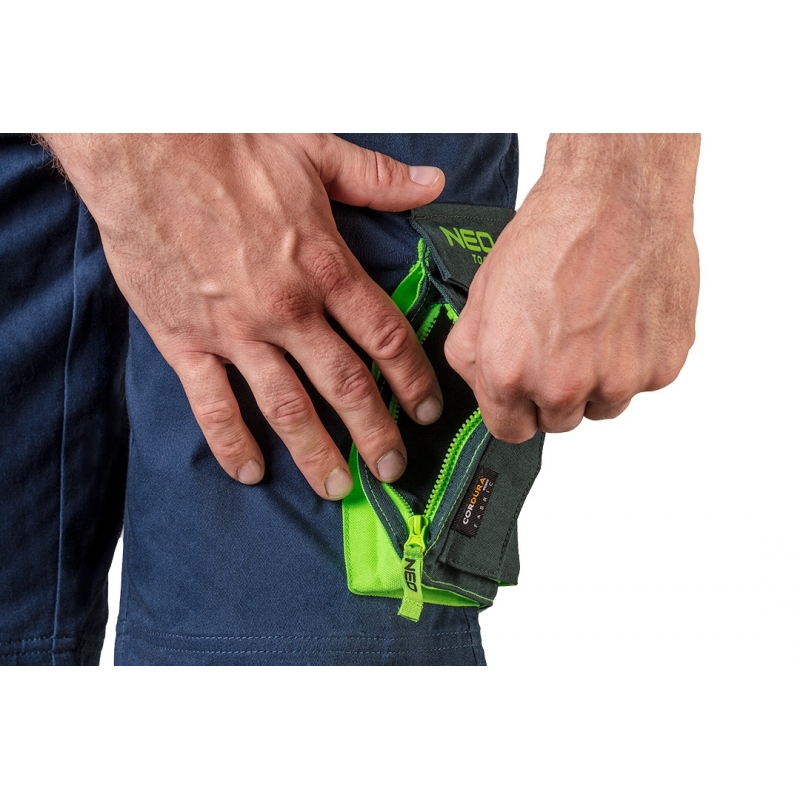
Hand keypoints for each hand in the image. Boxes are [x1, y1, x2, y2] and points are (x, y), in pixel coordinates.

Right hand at [42, 134, 445, 497]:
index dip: (413, 379)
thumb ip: (377, 179)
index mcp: (324, 266)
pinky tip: (251, 470)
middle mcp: (287, 308)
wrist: (143, 147)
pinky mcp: (186, 340)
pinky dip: (232, 442)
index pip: (384, 337)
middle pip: (346, 385)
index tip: (425, 410)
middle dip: (375, 433)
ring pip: (286, 406)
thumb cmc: (228, 147)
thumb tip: (431, 182)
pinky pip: (212, 404)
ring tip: (336, 485)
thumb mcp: (315, 153)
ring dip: (315, 451)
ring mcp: (236, 330)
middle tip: (393, 468)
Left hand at [445, 134, 699, 440]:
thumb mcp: (482, 293)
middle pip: (557, 421)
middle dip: (554, 392)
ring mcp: (618, 380)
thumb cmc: (552, 234)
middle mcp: (564, 385)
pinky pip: (642, 382)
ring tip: (594, 324)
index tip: (522, 393)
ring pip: (603, 405)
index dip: (513, 409)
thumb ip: (470, 354)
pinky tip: (624, 317)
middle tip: (561, 342)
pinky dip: (635, 359)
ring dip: (597, 380)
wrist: (618, 195)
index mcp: (511, 373)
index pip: (509, 431)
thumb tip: (479, 385)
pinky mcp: (663, 367)